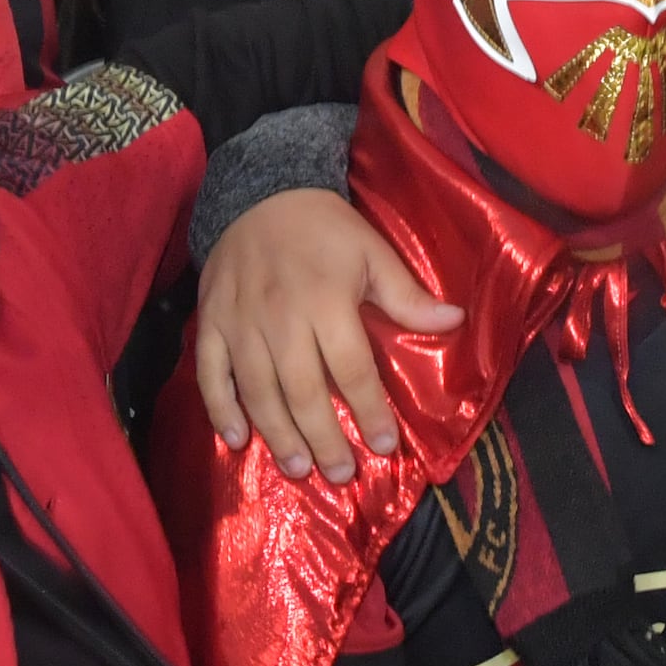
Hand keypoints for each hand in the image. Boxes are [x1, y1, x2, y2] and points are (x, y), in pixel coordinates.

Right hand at [193, 189, 457, 478]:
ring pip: (257, 391)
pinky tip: (236, 440)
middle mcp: (280, 320)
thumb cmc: (326, 228)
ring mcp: (239, 324)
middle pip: (302, 392)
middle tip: (342, 474)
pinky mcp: (210, 323)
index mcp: (326, 302)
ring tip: (298, 469)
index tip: (384, 446)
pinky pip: (210, 374)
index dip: (370, 411)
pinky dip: (220, 409)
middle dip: (324, 438)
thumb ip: (408, 296)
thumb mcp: (374, 253)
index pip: (351, 369)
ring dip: (277, 435)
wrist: (261, 191)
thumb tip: (455, 322)